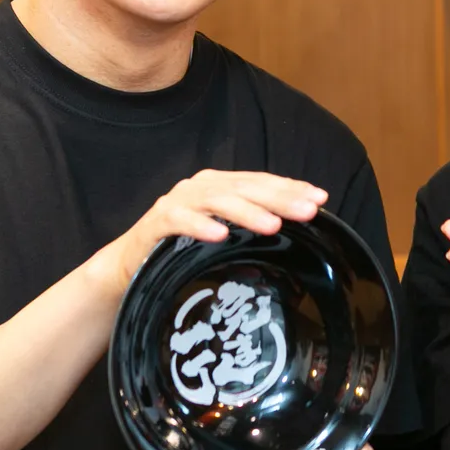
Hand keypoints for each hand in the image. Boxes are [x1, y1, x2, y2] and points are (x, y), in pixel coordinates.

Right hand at [94, 170, 327, 291]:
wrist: (129, 266)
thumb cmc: (183, 250)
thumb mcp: (223, 238)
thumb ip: (252, 232)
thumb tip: (296, 240)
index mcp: (221, 187)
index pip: (262, 183)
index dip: (291, 188)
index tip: (320, 199)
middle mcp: (201, 188)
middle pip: (246, 187)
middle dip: (279, 198)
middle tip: (308, 210)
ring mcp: (177, 202)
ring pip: (217, 200)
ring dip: (246, 212)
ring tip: (272, 225)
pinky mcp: (156, 222)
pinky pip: (179, 220)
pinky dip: (199, 226)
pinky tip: (219, 235)